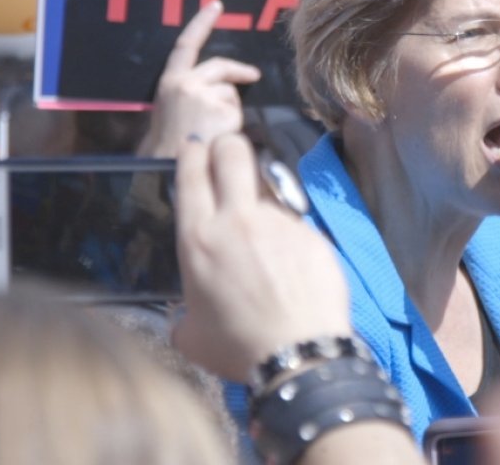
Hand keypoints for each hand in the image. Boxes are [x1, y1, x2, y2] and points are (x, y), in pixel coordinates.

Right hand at [138, 0, 259, 156]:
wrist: (168, 170)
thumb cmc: (168, 149)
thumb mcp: (169, 114)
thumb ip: (189, 96)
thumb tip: (217, 92)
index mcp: (168, 83)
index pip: (186, 45)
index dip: (201, 23)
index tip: (216, 6)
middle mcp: (185, 83)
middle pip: (219, 67)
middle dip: (238, 70)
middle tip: (254, 75)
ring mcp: (204, 95)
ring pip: (230, 93)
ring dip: (229, 109)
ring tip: (214, 133)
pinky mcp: (222, 109)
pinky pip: (237, 112)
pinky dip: (234, 123)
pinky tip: (220, 138)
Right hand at [172, 132, 350, 382]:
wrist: (301, 355)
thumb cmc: (238, 348)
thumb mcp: (192, 334)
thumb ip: (186, 311)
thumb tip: (189, 313)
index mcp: (199, 239)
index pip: (192, 173)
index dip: (193, 151)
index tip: (196, 146)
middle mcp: (238, 220)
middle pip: (233, 152)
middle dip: (229, 145)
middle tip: (229, 154)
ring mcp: (280, 222)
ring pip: (268, 192)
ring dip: (262, 207)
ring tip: (268, 246)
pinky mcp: (313, 232)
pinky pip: (296, 225)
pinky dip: (291, 240)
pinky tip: (294, 270)